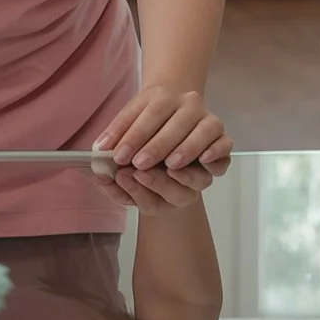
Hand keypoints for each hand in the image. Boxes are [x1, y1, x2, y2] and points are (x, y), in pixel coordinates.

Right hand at [90, 156, 225, 209]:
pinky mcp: (220, 149)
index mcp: (163, 195)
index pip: (152, 204)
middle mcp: (185, 186)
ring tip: (168, 163)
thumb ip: (111, 171)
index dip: (137, 192)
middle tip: (136, 168)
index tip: (120, 177)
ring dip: (185, 175)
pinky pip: (224, 162)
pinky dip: (217, 160)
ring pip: (201, 181)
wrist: (171, 115)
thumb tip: (96, 172)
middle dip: (157, 183)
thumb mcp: (125, 160)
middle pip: (179, 195)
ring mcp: (205, 170)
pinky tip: (205, 154)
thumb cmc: (145, 146)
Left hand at [96, 84, 231, 169]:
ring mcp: (208, 117)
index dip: (133, 137)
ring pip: (203, 131)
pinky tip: (204, 161)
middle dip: (156, 147)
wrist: (180, 100)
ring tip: (169, 166)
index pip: (148, 115)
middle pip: (175, 124)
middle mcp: (189, 103)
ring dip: (186, 149)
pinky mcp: (221, 134)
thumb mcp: (131, 115)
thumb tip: (99, 148)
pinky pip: (224, 142)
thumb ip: (116, 131)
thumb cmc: (151, 114)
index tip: (118, 156)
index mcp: (164, 96)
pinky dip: (217, 151)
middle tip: (139, 165)